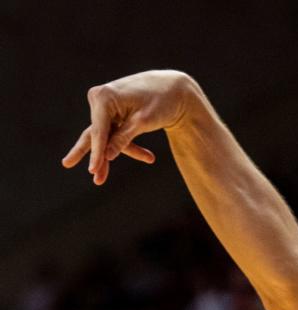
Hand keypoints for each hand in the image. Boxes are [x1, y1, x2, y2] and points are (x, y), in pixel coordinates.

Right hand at [62, 70, 197, 185]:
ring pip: (107, 136)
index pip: (99, 131)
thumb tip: (107, 156)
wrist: (173, 89)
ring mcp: (105, 106)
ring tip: (103, 179)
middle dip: (95, 156)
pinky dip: (129, 146)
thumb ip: (124, 138)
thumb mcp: (143, 122)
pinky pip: (116, 133)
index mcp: (104, 97)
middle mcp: (100, 99)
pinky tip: (149, 157)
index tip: (92, 171)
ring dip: (117, 153)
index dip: (96, 153)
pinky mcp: (113, 112)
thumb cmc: (160, 102)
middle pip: (96, 134)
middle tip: (72, 167)